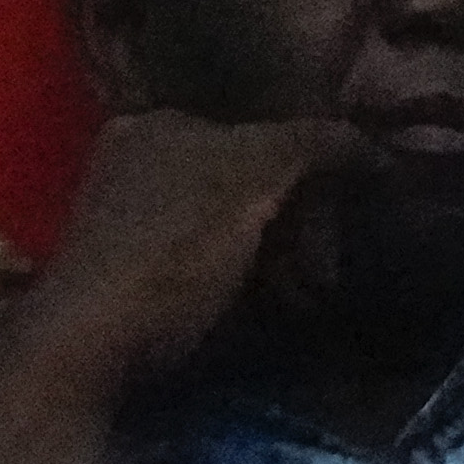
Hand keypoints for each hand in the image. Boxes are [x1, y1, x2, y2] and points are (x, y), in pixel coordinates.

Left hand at [2, 112, 365, 392]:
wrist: (91, 342)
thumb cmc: (171, 254)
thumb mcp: (249, 181)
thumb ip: (308, 146)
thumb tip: (372, 143)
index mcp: (162, 121)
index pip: (264, 132)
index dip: (315, 173)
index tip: (346, 221)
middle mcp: (138, 156)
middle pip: (248, 179)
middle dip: (296, 222)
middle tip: (324, 271)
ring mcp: (129, 214)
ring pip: (229, 223)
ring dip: (274, 258)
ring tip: (301, 298)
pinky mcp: (129, 269)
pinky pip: (207, 260)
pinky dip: (240, 280)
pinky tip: (257, 309)